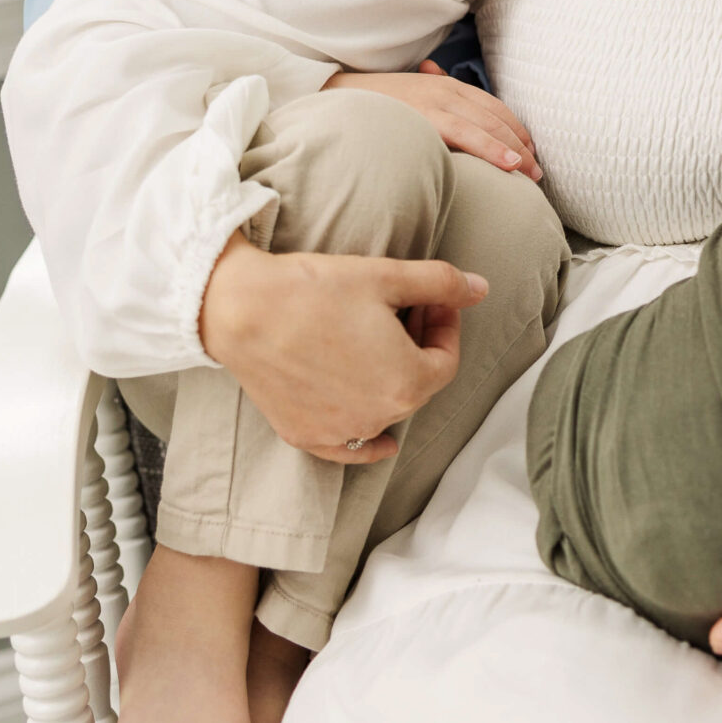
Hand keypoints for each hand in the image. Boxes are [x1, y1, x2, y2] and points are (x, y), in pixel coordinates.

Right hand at [197, 233, 487, 463]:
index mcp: (408, 382)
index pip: (446, 359)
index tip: (432, 298)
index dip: (445, 325)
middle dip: (418, 347)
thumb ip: (441, 283)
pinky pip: (348, 446)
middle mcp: (379, 418)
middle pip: (417, 384)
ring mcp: (339, 432)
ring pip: (385, 410)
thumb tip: (481, 288)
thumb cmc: (314, 290)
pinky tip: (382, 440)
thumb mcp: (386, 276)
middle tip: (405, 309)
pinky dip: (366, 439)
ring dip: (390, 379)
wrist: (240, 309)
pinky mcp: (305, 435)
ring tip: (374, 340)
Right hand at [324, 61, 542, 179]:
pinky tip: (510, 165)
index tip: (529, 150)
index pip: (492, 106)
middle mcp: (445, 89)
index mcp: (443, 83)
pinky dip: (494, 149)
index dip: (515, 128)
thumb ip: (426, 87)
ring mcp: (437, 102)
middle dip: (521, 143)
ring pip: (489, 126)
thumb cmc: (370, 102)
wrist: (333, 94)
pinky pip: (468, 135)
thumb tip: (435, 71)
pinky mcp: (426, 118)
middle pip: (496, 117)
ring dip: (515, 150)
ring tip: (532, 173)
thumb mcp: (405, 91)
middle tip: (539, 171)